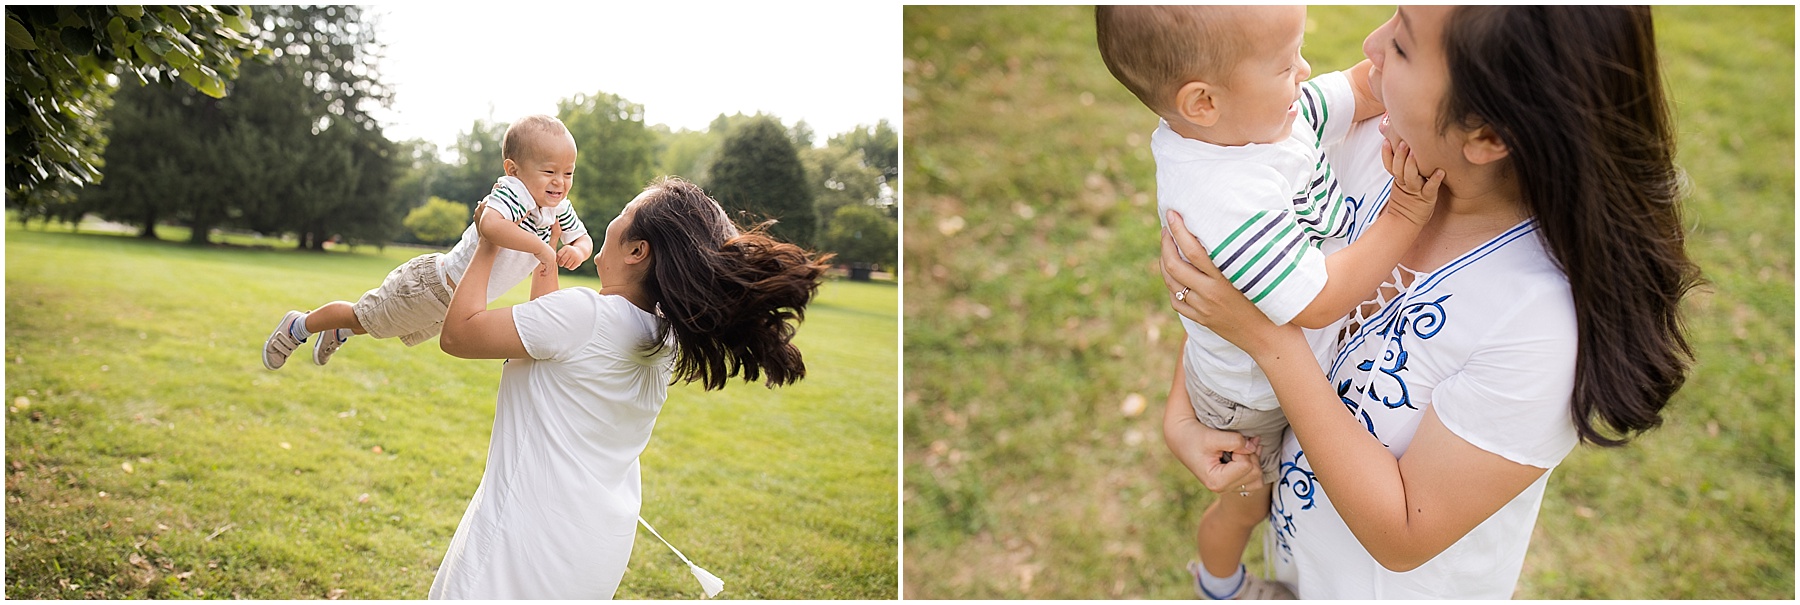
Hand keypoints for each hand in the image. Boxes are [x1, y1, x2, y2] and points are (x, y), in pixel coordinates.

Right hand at [534, 247, 557, 272]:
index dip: (547, 266)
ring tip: (541, 274)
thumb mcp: (540, 251)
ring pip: (550, 269)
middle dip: (547, 270)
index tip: (543, 268)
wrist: (538, 246)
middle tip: (542, 272)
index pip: (551, 261)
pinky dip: (545, 273)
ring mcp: (552, 260)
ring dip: (546, 272)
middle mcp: (553, 257)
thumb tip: (537, 255)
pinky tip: (541, 273)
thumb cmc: (537, 246)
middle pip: (551, 266)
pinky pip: (548, 270)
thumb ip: (541, 254)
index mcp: (552, 253)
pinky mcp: (550, 263)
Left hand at [555, 246, 583, 269]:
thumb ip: (558, 254)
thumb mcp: (564, 250)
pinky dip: (569, 267)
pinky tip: (571, 264)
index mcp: (567, 248)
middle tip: (561, 264)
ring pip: (566, 265)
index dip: (557, 259)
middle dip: (560, 264)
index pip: (559, 255)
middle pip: (562, 261)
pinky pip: (571, 268)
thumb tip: (552, 262)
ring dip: (565, 266)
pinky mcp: (578, 262)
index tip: (557, 260)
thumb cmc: (569, 252)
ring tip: (566, 263)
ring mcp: (576, 257)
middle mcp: (572, 252)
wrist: (581, 251)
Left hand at [1159, 210, 1292, 352]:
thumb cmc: (1275, 299)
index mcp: (1226, 278)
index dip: (1179, 230)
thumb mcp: (1260, 272)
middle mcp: (1211, 293)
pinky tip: (1174, 277)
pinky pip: (1176, 302)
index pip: (1193, 250)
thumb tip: (1232, 226)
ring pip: (1171, 283)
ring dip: (1164, 262)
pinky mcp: (1202, 320)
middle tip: (1166, 229)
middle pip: (1175, 264)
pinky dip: (1171, 287)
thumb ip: (1243, 253)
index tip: (1173, 214)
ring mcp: (1204, 308)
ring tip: (1167, 248)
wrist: (1272, 340)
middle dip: (1166, 243)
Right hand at [1194, 431, 1264, 493]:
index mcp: (1216, 481)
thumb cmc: (1194, 437)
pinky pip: (1254, 479)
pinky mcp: (1232, 483)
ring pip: (1258, 479)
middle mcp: (1223, 488)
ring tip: (1241, 449)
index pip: (1246, 466)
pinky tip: (1245, 453)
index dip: (1242, 450)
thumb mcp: (1212, 437)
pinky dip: (1253, 465)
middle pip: (1255, 474)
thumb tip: (1254, 446)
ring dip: (1254, 461)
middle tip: (1236, 443)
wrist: (1182, 439)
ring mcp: (1228, 487)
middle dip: (1250, 455)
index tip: (1228, 442)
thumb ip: (1234, 441)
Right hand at [1378, 117, 1444, 226]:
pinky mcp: (1427, 198)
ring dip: (1412, 165)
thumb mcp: (1399, 185)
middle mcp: (1406, 184)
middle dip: (1400, 156)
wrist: (1405, 223)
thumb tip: (1401, 149)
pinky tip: (1440, 172)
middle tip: (1403, 142)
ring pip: (1411, 177)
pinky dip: (1434, 180)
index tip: (1386, 141)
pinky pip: (1430, 188)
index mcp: (1398, 180)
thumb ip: (1400, 170)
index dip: (1387, 154)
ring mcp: (1416, 191)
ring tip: (1414, 153)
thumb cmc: (1406, 202)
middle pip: (1399, 169)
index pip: (1390, 165)